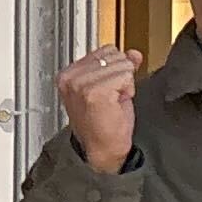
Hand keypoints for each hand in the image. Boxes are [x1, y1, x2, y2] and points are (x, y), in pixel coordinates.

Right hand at [57, 48, 142, 173]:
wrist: (103, 151)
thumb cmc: (104, 126)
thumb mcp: (111, 89)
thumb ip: (120, 67)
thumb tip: (133, 53)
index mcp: (68, 75)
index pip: (104, 50)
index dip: (114, 68)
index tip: (108, 88)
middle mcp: (71, 78)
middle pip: (114, 54)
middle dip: (120, 75)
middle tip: (111, 98)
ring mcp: (81, 84)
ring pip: (121, 65)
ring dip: (124, 84)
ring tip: (113, 102)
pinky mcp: (94, 92)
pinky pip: (125, 77)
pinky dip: (127, 91)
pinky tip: (116, 104)